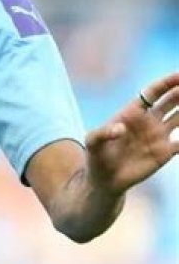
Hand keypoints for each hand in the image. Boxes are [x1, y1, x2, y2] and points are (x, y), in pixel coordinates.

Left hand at [86, 71, 178, 194]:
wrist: (104, 180)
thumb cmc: (96, 157)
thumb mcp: (92, 142)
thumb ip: (103, 133)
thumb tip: (121, 129)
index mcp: (132, 112)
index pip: (153, 92)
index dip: (167, 82)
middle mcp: (149, 121)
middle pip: (171, 101)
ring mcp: (158, 136)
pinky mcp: (165, 153)